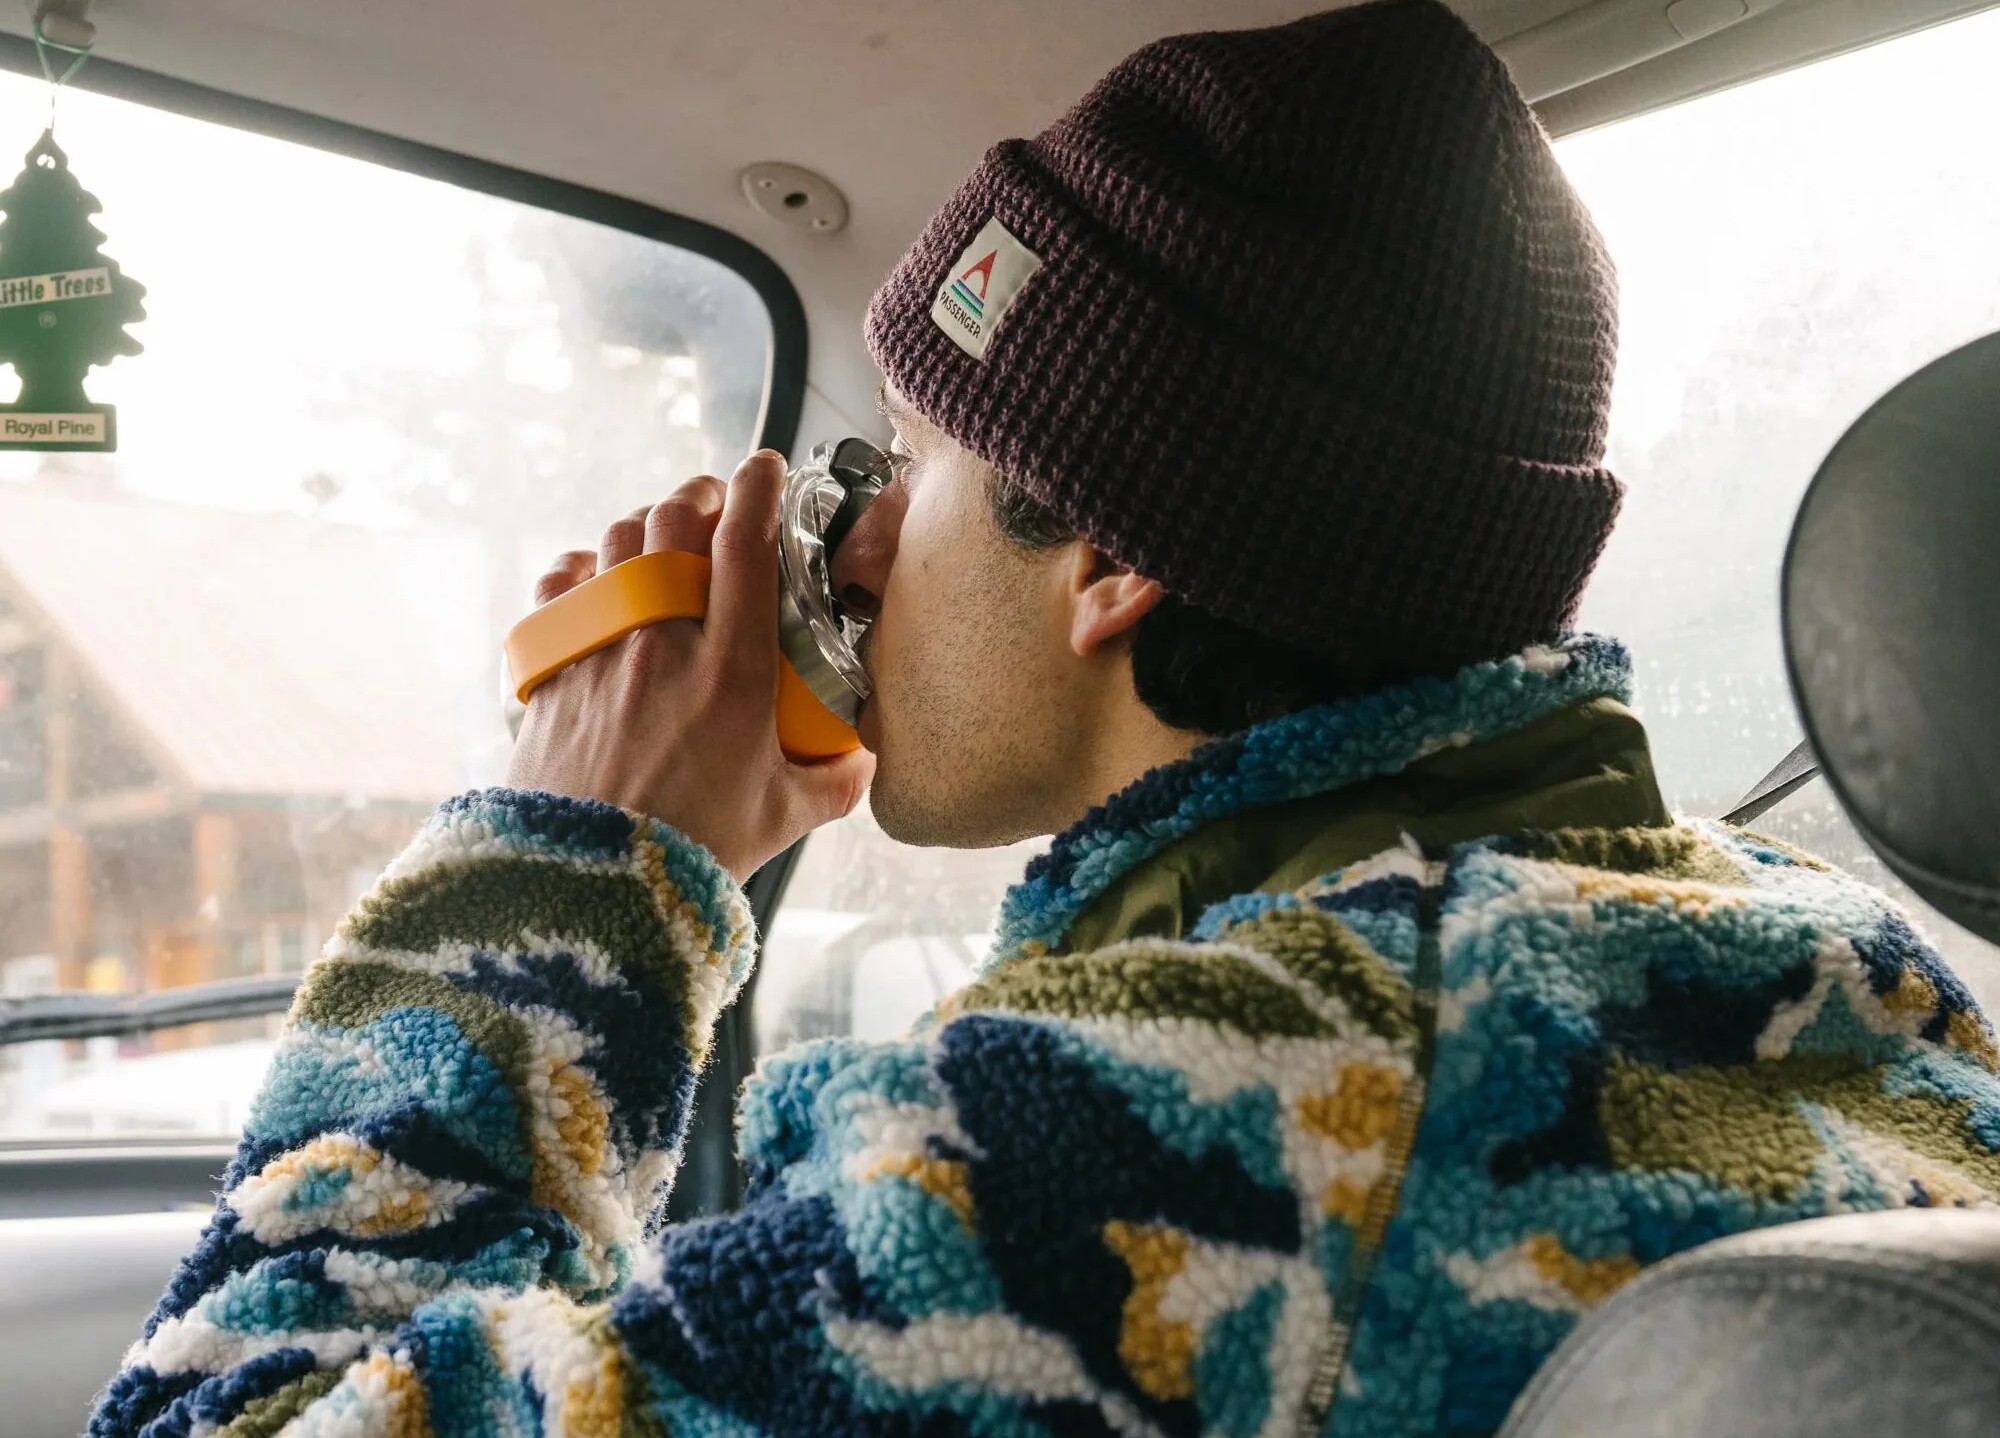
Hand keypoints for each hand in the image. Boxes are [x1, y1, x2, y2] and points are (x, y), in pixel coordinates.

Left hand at [506, 451, 874, 881]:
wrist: (587, 889)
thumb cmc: (690, 854)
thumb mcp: (783, 816)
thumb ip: (835, 779)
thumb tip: (865, 757)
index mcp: (731, 670)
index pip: (747, 543)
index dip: (760, 490)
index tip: (768, 468)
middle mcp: (661, 643)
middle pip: (673, 522)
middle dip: (699, 495)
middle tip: (716, 503)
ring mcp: (598, 650)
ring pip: (614, 543)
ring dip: (642, 524)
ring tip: (661, 533)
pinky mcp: (550, 671)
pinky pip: (558, 587)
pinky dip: (579, 569)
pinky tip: (593, 578)